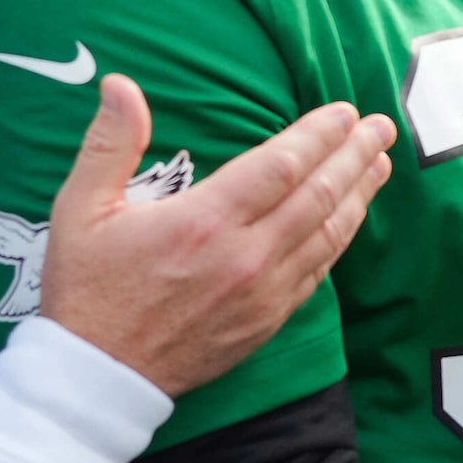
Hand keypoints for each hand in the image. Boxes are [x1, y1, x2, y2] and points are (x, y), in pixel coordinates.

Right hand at [41, 74, 395, 395]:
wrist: (98, 377)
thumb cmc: (87, 289)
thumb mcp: (81, 210)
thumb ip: (109, 144)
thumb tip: (120, 86)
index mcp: (204, 222)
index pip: (282, 165)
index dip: (318, 134)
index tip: (344, 110)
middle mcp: (245, 256)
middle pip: (319, 194)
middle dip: (354, 155)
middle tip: (381, 125)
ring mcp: (263, 292)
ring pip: (328, 233)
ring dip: (359, 193)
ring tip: (380, 162)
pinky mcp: (268, 320)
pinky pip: (318, 271)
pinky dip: (341, 238)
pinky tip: (352, 217)